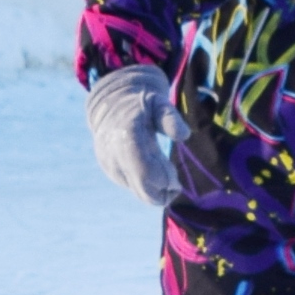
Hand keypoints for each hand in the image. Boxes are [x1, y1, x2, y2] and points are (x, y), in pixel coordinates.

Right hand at [86, 66, 181, 207]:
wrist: (111, 105)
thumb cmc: (142, 104)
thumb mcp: (159, 103)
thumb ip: (170, 118)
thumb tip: (185, 135)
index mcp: (127, 134)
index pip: (144, 171)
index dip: (163, 180)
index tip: (176, 181)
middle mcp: (115, 152)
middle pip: (141, 187)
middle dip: (162, 192)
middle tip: (177, 186)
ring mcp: (110, 163)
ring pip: (137, 191)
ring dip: (156, 191)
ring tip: (168, 178)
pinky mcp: (110, 171)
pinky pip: (132, 187)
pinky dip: (147, 186)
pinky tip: (155, 174)